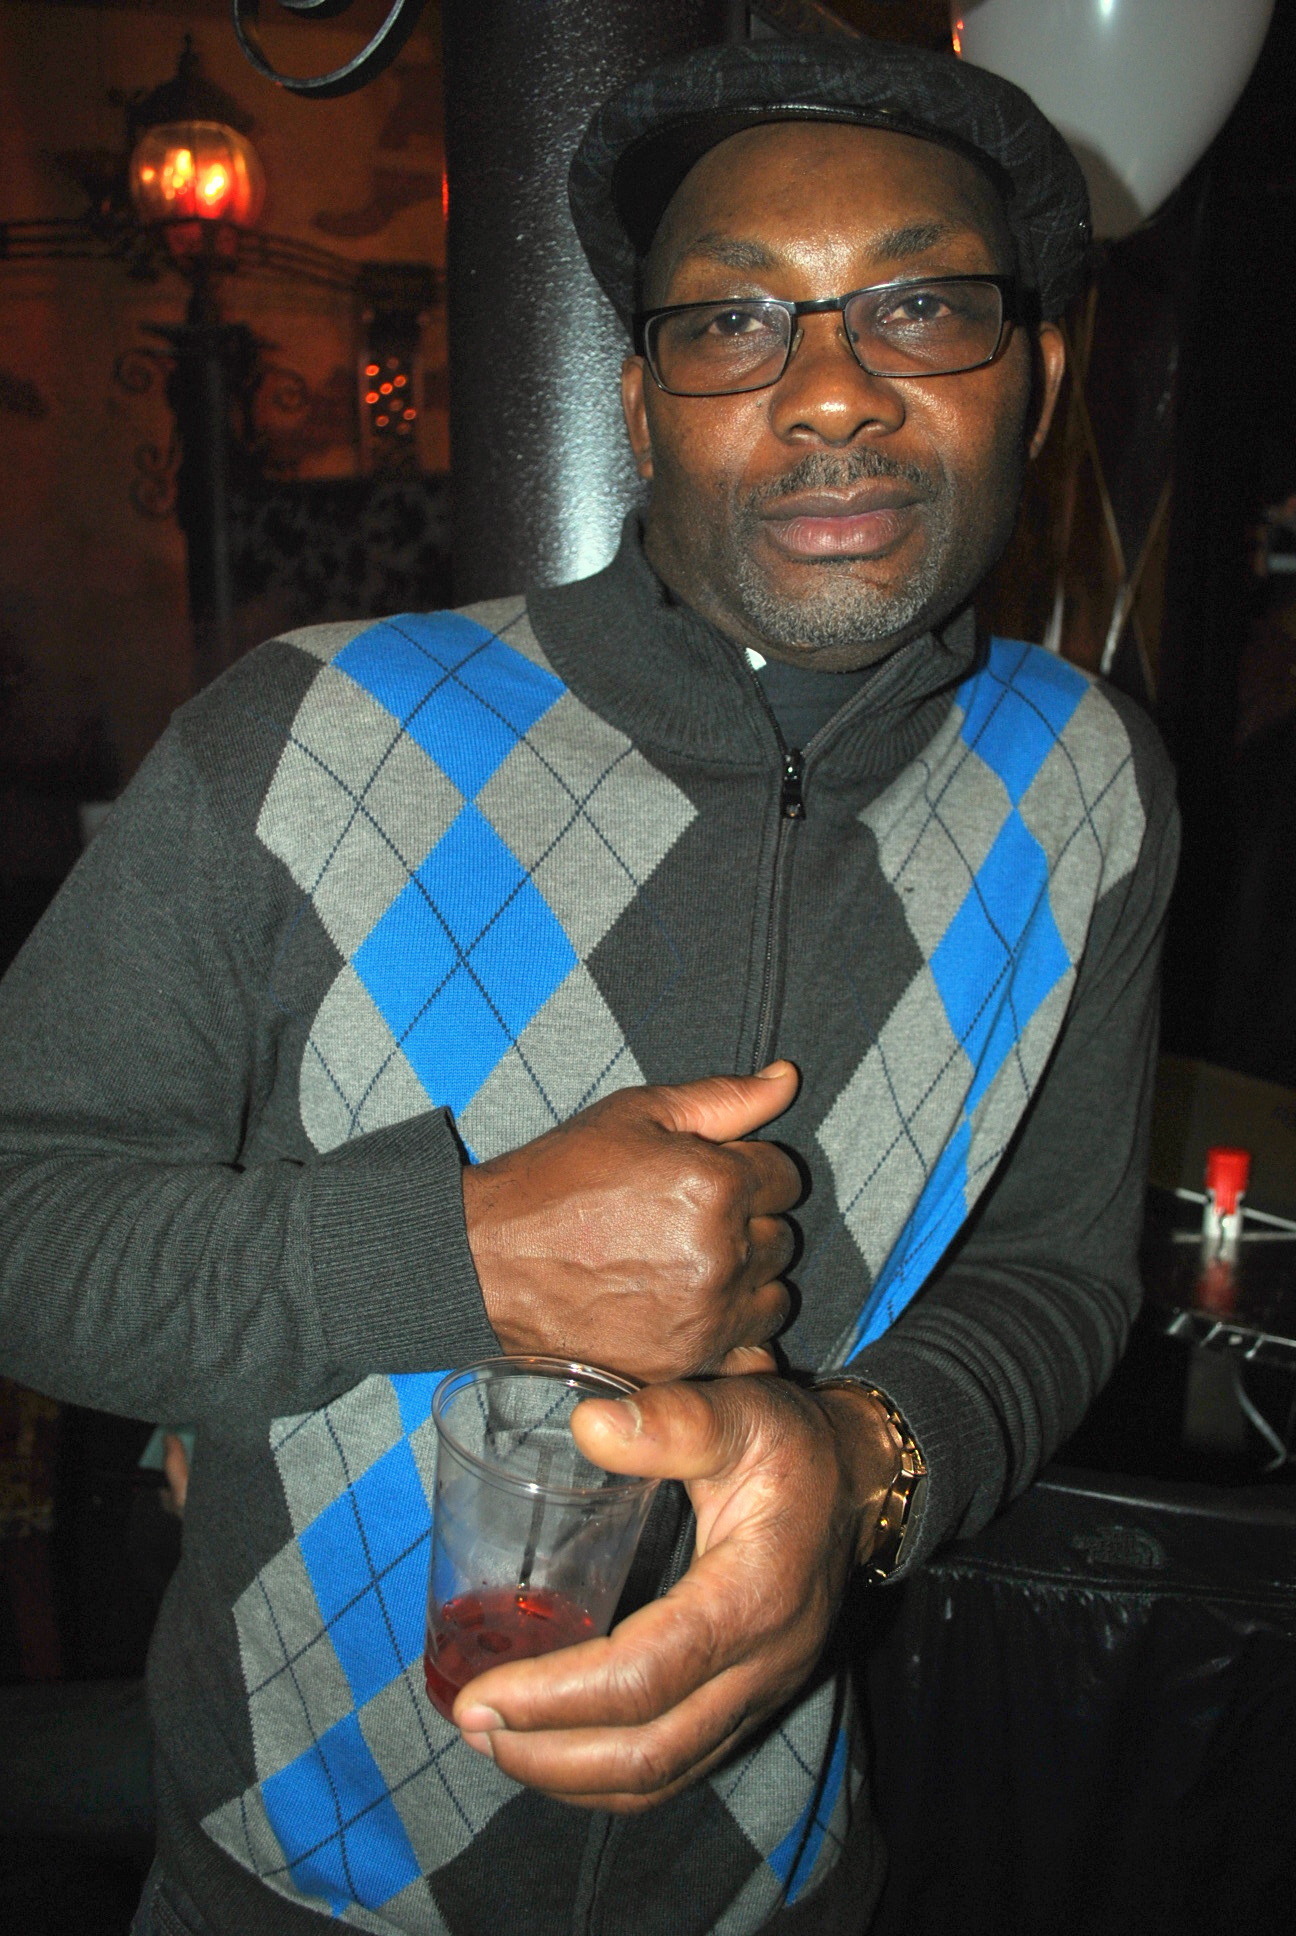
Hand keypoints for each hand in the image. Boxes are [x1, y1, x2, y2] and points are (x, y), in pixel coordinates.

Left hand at [450, 1373, 901, 1808]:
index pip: (643, 1679)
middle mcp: (761, 1667)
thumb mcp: (743, 1411)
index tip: (479, 1697)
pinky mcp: (752, 1702)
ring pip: (662, 1776)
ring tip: (498, 1744)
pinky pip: (678, 1765)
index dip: (554, 1699)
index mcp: (752, 1599)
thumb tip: (586, 1426)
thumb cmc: (793, 1443)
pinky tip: (557, 1746)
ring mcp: (761, 1695)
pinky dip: (610, 1775)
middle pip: (647, 1755)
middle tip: (469, 1724)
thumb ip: (671, 1418)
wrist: (864, 1481)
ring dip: (572, 1777)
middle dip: (546, 1755)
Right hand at [461, 1063, 801, 1383]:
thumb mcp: (638, 1114)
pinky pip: (749, 1350)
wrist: (490, 1258)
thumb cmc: (560, 1178)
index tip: (707, 1176)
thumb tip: (787, 1078)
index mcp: (716, 1185)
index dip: (748, 1169)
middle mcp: (721, 1254)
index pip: (786, 1177)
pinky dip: (732, 1331)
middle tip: (688, 1218)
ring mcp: (704, 1315)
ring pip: (773, 1296)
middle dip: (749, 1223)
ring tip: (688, 1262)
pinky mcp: (684, 1361)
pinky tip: (691, 1308)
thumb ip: (725, 1099)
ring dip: (747, 1279)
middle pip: (782, 1238)